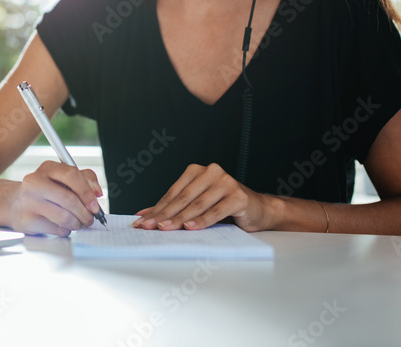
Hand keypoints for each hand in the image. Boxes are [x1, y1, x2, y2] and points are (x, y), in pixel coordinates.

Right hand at [8, 161, 103, 236]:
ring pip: (64, 217)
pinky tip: (63, 226)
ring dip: (77, 224)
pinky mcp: (27, 220)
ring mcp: (29, 201)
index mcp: (48, 168)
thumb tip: (97, 192)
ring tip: (78, 223)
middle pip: (69, 199)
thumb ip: (84, 179)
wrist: (14, 204)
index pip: (72, 175)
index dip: (87, 192)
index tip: (95, 205)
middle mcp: (35, 182)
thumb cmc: (45, 191)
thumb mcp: (62, 178)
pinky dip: (65, 230)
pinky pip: (56, 229)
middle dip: (85, 213)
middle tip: (90, 219)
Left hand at [132, 163, 272, 231]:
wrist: (258, 210)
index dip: (157, 209)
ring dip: (180, 219)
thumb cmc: (224, 207)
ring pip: (197, 204)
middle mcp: (211, 172)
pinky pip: (216, 210)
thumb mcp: (197, 205)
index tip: (142, 222)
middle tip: (149, 227)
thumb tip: (143, 215)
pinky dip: (202, 220)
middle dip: (164, 215)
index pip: (173, 193)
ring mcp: (226, 182)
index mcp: (197, 171)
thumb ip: (173, 208)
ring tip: (166, 228)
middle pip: (183, 198)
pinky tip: (190, 227)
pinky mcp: (238, 196)